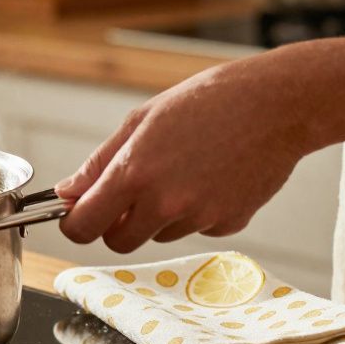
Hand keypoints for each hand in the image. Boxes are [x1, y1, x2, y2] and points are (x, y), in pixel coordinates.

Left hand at [56, 56, 315, 252]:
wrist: (276, 105)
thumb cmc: (208, 102)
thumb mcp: (140, 121)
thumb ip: (99, 163)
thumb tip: (67, 191)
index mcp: (135, 173)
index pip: (84, 227)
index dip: (75, 223)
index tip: (77, 214)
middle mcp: (166, 203)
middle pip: (119, 241)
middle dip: (115, 224)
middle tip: (129, 192)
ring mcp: (200, 218)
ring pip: (159, 233)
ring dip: (158, 213)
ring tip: (182, 168)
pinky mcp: (229, 224)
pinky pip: (196, 228)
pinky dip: (196, 211)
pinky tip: (210, 176)